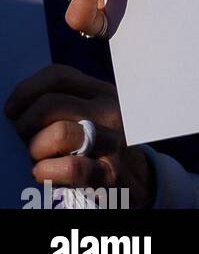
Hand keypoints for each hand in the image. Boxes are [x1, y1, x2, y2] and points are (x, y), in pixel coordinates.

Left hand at [3, 66, 154, 207]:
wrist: (132, 178)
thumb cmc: (94, 144)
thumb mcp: (87, 113)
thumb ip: (63, 100)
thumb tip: (19, 102)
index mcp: (101, 91)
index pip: (57, 75)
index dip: (25, 91)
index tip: (12, 110)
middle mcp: (110, 110)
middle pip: (50, 104)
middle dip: (24, 123)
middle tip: (23, 137)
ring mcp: (112, 141)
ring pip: (58, 133)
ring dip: (36, 148)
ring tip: (37, 157)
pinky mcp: (109, 173)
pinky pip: (70, 168)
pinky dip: (46, 171)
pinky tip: (42, 173)